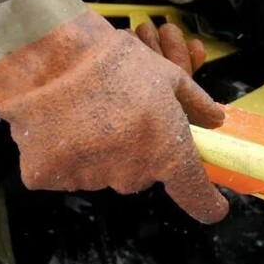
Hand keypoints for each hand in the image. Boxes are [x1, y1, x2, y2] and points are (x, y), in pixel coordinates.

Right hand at [0, 10, 228, 222]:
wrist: (48, 56)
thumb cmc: (112, 62)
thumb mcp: (166, 74)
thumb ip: (195, 103)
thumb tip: (215, 120)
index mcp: (166, 152)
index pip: (195, 195)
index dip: (207, 203)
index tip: (214, 206)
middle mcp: (131, 174)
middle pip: (140, 175)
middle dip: (137, 150)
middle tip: (122, 114)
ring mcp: (88, 178)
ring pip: (102, 172)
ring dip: (98, 150)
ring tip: (86, 111)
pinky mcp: (48, 177)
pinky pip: (63, 172)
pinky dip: (61, 153)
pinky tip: (59, 122)